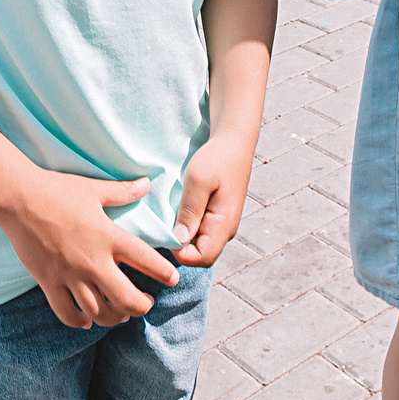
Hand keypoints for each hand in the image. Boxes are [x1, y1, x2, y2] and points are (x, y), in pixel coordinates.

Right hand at [0, 167, 175, 329]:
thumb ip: (123, 192)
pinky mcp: (49, 283)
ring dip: (114, 317)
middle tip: (146, 302)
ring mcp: (70, 275)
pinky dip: (79, 321)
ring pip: (99, 311)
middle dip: (142, 306)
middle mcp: (93, 261)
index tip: (173, 279)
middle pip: (126, 299)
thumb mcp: (94, 189)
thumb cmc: (57, 190)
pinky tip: (86, 320)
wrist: (18, 199)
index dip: (165, 273)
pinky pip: (67, 313)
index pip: (147, 261)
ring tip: (120, 314)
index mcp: (109, 237)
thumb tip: (147, 183)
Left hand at [170, 133, 252, 266]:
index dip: (180, 252)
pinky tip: (178, 208)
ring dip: (182, 234)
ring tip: (171, 211)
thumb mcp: (198, 180)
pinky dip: (186, 225)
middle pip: (199, 256)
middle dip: (179, 245)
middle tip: (165, 220)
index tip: (166, 229)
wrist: (233, 141)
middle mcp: (225, 231)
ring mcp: (222, 224)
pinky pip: (199, 231)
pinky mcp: (216, 216)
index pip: (201, 259)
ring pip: (198, 244)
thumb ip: (189, 211)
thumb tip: (179, 240)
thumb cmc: (216, 158)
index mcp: (224, 225)